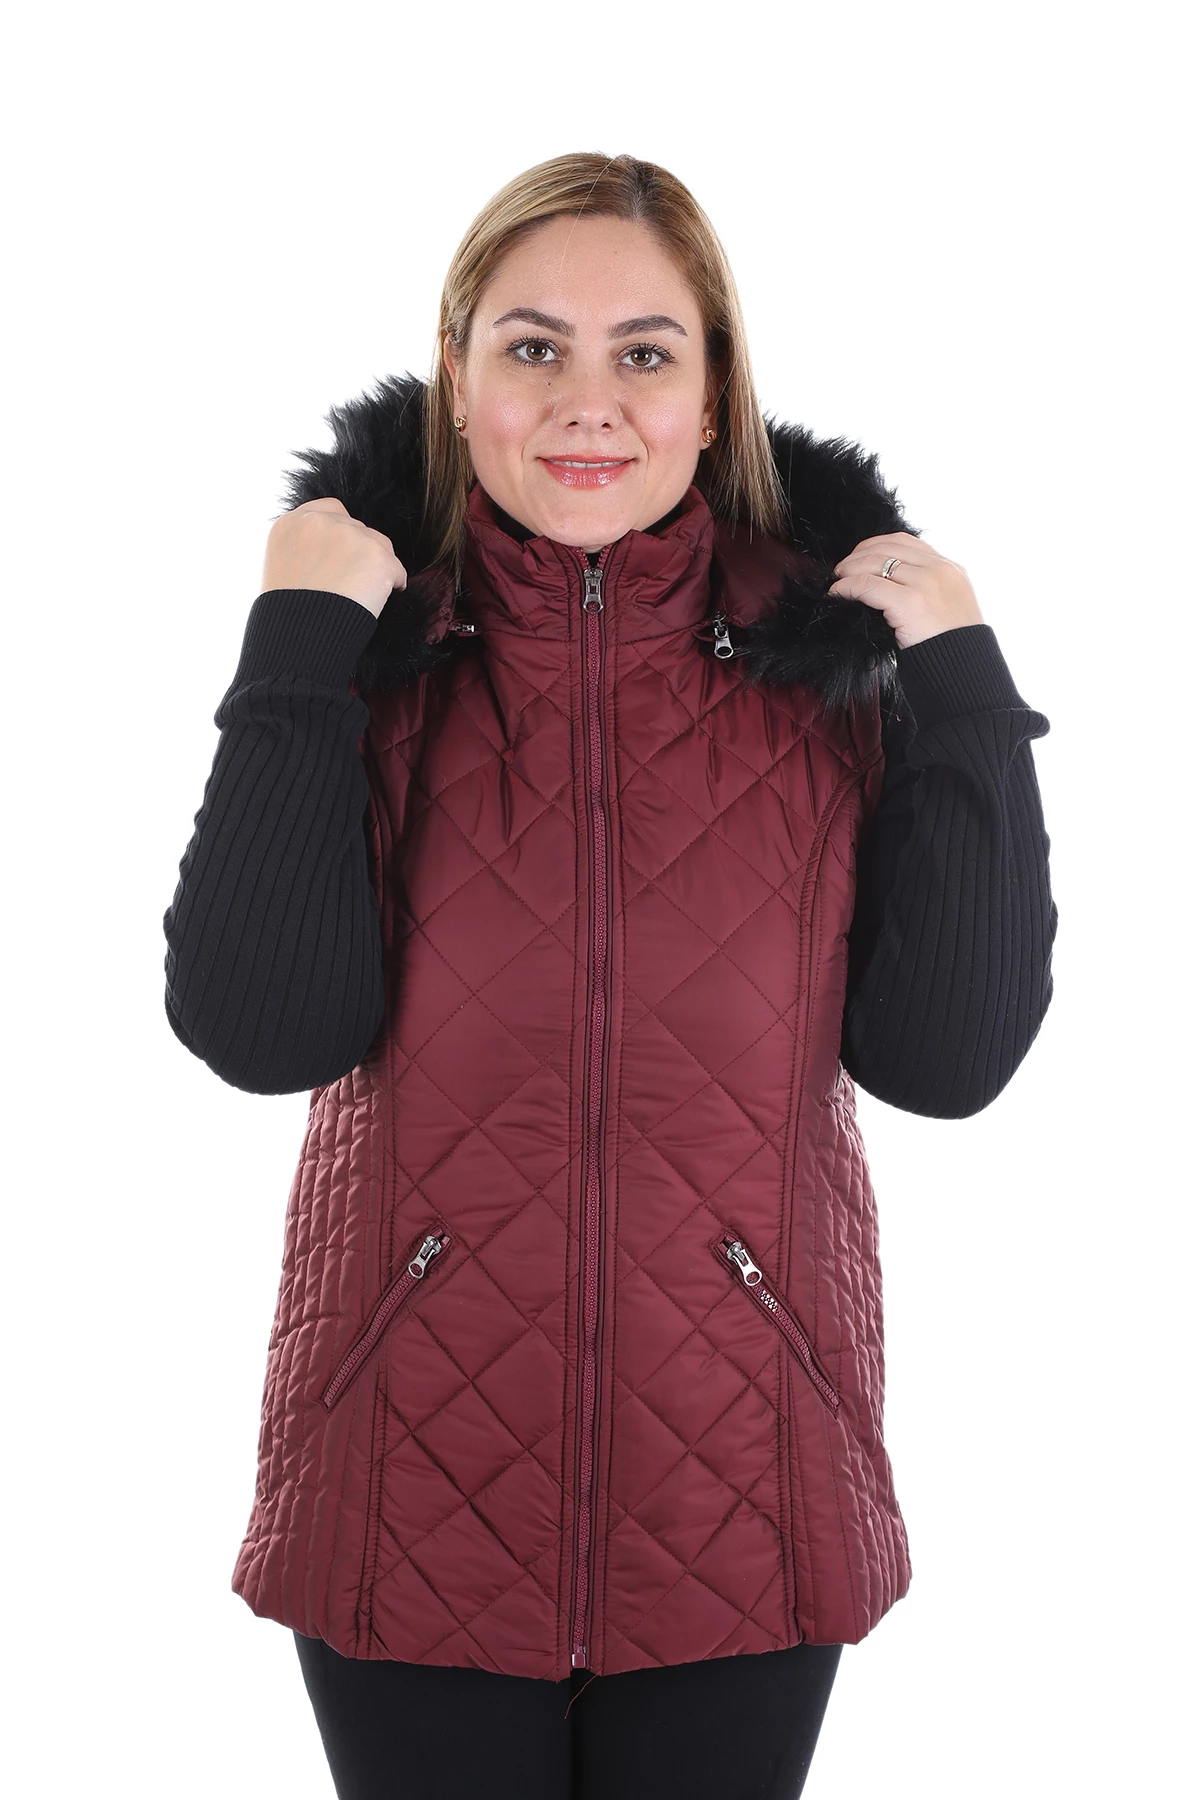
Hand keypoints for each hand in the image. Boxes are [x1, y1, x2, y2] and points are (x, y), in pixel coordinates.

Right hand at [261, 497, 407, 619]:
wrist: (300, 638)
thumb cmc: (289, 614)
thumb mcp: (284, 568)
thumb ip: (306, 548)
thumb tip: (336, 554)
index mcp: (292, 524)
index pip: (331, 511)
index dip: (342, 535)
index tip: (343, 557)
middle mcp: (320, 523)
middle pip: (359, 529)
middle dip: (360, 554)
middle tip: (350, 585)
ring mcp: (350, 536)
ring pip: (380, 546)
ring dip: (376, 569)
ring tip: (359, 596)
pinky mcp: (377, 556)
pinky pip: (396, 569)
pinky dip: (392, 586)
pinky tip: (374, 602)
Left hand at [828, 532, 984, 650]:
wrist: (965, 674)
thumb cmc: (952, 650)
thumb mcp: (947, 610)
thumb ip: (926, 591)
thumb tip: (889, 587)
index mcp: (950, 569)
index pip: (905, 542)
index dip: (875, 546)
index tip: (858, 559)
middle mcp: (940, 570)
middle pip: (887, 547)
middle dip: (858, 555)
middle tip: (841, 569)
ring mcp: (927, 583)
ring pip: (875, 562)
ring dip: (849, 568)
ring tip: (837, 579)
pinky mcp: (911, 602)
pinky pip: (867, 585)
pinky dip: (846, 586)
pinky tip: (837, 593)